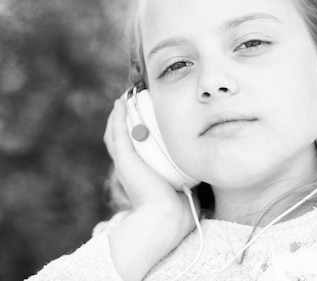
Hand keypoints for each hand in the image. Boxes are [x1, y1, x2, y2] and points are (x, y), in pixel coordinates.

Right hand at [103, 97, 196, 280]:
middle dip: (124, 120)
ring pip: (115, 133)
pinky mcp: (124, 159)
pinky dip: (117, 116)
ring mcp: (125, 163)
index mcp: (141, 175)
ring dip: (118, 115)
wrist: (167, 219)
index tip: (145, 118)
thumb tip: (201, 170)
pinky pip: (118, 132)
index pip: (134, 149)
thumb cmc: (179, 210)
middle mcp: (130, 168)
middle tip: (131, 103)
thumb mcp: (186, 187)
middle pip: (120, 139)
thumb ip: (189, 176)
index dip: (136, 133)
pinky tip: (121, 102)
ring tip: (125, 99)